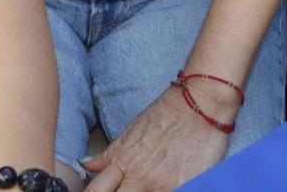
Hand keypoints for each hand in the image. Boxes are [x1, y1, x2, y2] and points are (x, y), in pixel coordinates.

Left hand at [80, 86, 231, 190]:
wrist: (199, 104)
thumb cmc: (165, 114)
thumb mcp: (131, 132)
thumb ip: (109, 155)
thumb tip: (86, 166)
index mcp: (124, 164)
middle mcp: (141, 179)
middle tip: (129, 187)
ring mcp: (164, 187)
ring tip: (151, 184)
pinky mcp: (188, 187)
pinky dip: (168, 191)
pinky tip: (169, 184)